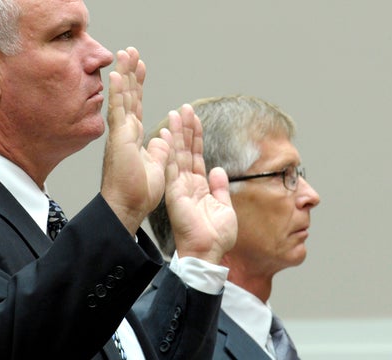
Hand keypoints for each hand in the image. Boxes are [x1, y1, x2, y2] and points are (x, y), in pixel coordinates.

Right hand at [101, 47, 168, 234]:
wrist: (126, 209)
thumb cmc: (138, 194)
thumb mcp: (158, 168)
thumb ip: (159, 151)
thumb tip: (162, 138)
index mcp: (133, 139)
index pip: (136, 107)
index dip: (138, 87)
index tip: (139, 69)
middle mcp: (124, 134)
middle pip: (129, 97)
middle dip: (130, 74)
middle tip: (131, 52)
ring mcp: (120, 135)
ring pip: (122, 98)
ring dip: (124, 75)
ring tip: (125, 53)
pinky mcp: (119, 140)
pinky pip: (118, 111)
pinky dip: (117, 92)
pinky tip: (116, 75)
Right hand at [160, 104, 236, 264]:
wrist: (208, 252)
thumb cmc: (216, 236)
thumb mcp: (224, 207)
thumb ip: (220, 187)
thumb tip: (218, 170)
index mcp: (199, 187)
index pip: (197, 156)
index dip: (196, 137)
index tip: (194, 119)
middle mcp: (187, 184)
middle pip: (186, 151)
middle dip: (186, 129)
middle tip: (185, 108)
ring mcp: (180, 187)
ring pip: (178, 154)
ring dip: (177, 133)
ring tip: (177, 113)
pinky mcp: (175, 192)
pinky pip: (173, 166)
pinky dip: (170, 149)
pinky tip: (167, 134)